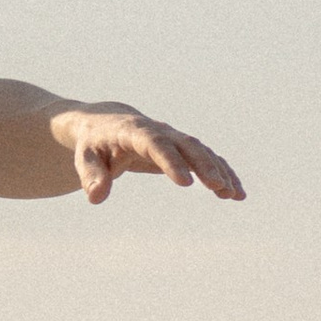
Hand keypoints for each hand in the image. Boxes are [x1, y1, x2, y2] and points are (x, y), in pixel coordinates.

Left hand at [52, 106, 245, 207]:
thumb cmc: (93, 144)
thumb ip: (91, 176)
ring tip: (234, 195)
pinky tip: (236, 193)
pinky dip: (222, 172)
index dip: (171, 161)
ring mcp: (173, 138)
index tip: (186, 183)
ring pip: (201, 150)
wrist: (105, 123)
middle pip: (186, 145)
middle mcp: (158, 131)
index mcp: (133, 131)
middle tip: (218, 187)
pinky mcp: (181, 148)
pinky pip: (206, 158)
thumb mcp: (84, 158)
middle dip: (204, 165)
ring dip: (219, 171)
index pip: (154, 144)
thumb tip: (96, 198)